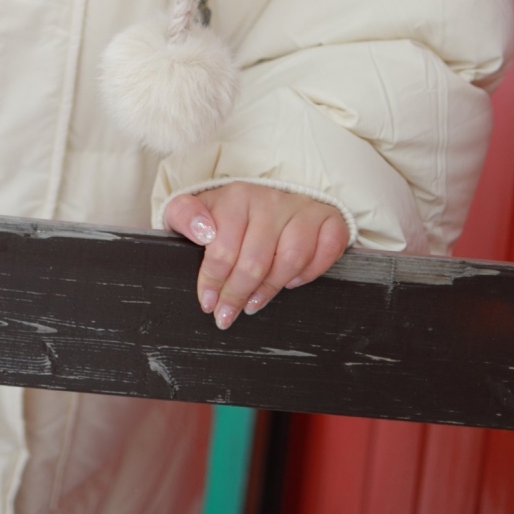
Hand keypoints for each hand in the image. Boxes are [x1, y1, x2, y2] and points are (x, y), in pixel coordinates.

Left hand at [165, 182, 349, 329]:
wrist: (258, 200)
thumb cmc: (224, 214)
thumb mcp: (192, 210)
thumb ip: (183, 215)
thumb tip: (201, 231)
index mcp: (235, 197)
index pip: (223, 247)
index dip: (213, 281)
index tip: (207, 302)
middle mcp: (269, 199)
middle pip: (256, 260)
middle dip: (237, 295)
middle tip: (226, 315)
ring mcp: (300, 208)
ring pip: (292, 258)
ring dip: (271, 288)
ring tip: (253, 304)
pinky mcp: (326, 217)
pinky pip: (329, 246)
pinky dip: (313, 270)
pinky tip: (293, 282)